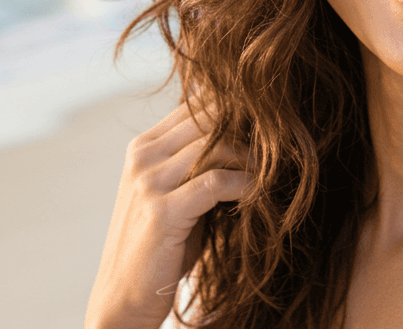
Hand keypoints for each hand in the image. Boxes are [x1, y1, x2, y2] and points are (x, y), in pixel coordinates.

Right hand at [85, 95, 253, 328]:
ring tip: (273, 171)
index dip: (234, 110)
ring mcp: (148, 182)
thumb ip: (195, 166)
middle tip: (280, 143)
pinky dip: (245, 184)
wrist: (123, 297)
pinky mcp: (162, 211)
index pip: (194, 106)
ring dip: (251, 157)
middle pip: (206, 118)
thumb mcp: (172, 195)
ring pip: (214, 145)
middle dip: (248, 128)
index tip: (268, 124)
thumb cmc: (158, 248)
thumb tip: (244, 140)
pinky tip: (259, 194)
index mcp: (142, 147)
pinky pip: (216, 182)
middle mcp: (142, 157)